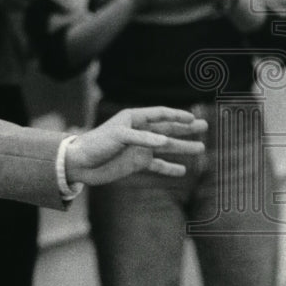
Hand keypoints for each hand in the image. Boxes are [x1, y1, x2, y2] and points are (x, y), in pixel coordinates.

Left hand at [65, 107, 207, 185]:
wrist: (81, 163)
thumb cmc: (96, 144)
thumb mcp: (118, 137)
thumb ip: (142, 139)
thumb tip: (165, 142)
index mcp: (133, 119)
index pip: (159, 114)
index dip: (176, 115)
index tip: (192, 117)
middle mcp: (139, 133)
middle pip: (167, 129)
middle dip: (185, 128)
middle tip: (204, 127)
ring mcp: (139, 148)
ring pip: (166, 147)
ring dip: (182, 148)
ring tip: (201, 149)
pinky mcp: (136, 164)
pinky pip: (157, 165)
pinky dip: (169, 168)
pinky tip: (182, 170)